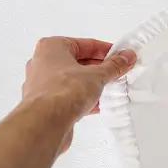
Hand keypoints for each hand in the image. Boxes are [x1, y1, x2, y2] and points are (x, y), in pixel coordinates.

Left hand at [22, 37, 136, 151]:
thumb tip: (125, 57)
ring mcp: (42, 84)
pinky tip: (97, 104)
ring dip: (91, 85)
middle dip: (99, 68)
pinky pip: (67, 97)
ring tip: (109, 88)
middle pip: (78, 62)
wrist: (45, 122)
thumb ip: (114, 66)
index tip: (120, 56)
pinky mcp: (45, 104)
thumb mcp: (97, 75)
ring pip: (72, 80)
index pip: (86, 44)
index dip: (106, 51)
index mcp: (52, 47)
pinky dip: (82, 98)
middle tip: (117, 72)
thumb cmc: (62, 91)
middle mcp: (43, 63)